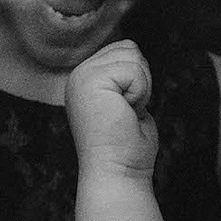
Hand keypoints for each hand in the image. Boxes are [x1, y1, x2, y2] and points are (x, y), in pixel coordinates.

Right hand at [67, 40, 158, 177]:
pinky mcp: (91, 81)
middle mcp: (79, 74)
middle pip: (129, 48)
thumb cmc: (127, 147)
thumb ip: (124, 75)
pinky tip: (125, 113)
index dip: (138, 79)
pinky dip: (139, 93)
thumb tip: (133, 50)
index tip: (125, 110)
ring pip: (133, 56)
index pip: (124, 50)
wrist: (118, 173)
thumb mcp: (125, 100)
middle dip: (140, 80)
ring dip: (140, 87)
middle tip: (126, 112)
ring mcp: (82, 76)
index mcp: (86, 79)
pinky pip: (134, 70)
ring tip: (124, 114)